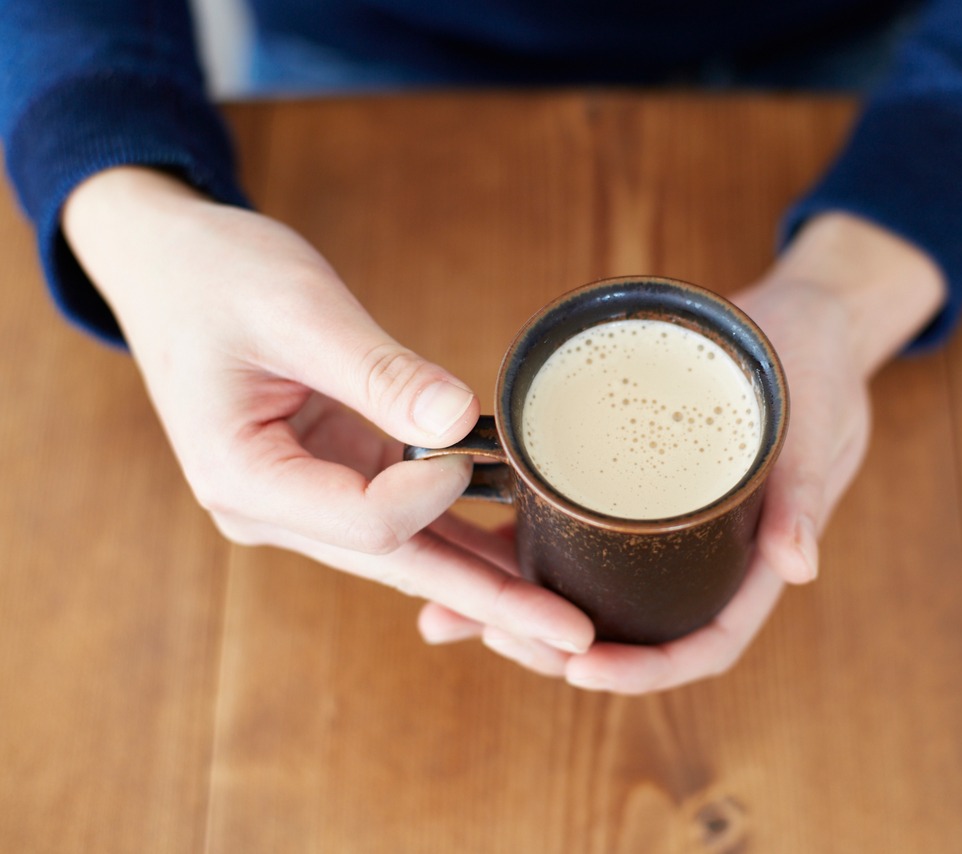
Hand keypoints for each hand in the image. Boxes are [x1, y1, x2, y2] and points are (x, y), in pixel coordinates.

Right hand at [62, 167, 594, 652]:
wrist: (170, 266)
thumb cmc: (215, 276)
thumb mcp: (296, 309)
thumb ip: (377, 371)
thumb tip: (457, 420)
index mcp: (244, 477)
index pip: (365, 521)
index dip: (432, 492)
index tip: (468, 446)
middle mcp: (275, 509)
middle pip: (401, 565)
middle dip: (492, 602)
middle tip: (574, 637)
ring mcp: (307, 500)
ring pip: (413, 555)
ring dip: (490, 584)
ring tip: (567, 619)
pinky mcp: (336, 478)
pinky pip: (412, 521)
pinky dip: (467, 537)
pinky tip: (526, 558)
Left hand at [421, 213, 944, 689]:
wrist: (806, 321)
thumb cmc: (820, 373)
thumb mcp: (817, 426)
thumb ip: (805, 496)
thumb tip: (799, 568)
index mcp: (756, 560)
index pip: (705, 643)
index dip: (648, 669)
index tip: (582, 672)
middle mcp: (712, 554)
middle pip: (644, 630)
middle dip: (576, 651)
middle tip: (502, 640)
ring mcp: (676, 524)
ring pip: (611, 591)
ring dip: (547, 611)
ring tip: (472, 616)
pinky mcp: (644, 489)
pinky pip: (593, 530)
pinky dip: (544, 549)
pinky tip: (484, 545)